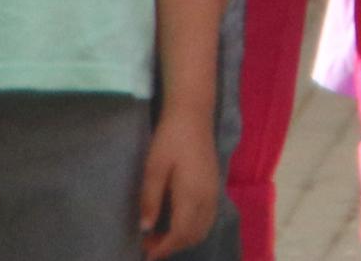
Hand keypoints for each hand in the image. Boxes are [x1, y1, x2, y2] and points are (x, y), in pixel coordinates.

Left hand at [138, 109, 218, 254]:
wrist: (193, 114)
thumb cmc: (170, 138)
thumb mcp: (154, 167)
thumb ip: (150, 199)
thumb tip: (145, 228)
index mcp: (192, 194)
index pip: (180, 233)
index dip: (163, 248)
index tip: (146, 253)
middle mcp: (207, 198)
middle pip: (193, 235)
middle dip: (172, 246)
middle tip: (149, 243)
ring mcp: (214, 192)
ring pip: (203, 229)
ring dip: (183, 239)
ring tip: (160, 236)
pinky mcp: (214, 186)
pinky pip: (207, 218)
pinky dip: (193, 229)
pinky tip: (177, 223)